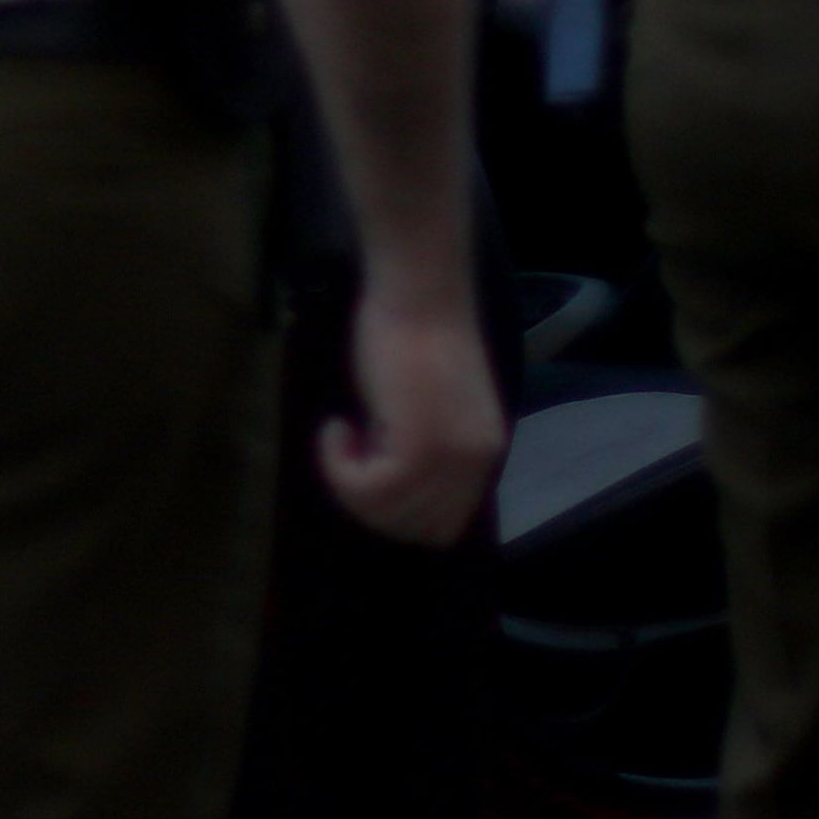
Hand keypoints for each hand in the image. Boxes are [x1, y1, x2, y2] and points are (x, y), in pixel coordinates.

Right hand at [313, 285, 504, 546]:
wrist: (417, 289)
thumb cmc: (412, 329)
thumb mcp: (426, 402)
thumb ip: (421, 445)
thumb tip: (384, 480)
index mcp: (482, 453)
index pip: (444, 525)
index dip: (395, 511)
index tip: (366, 469)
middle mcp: (475, 462)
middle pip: (416, 529)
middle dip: (370, 503)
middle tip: (347, 455)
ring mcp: (449, 456)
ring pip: (388, 513)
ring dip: (350, 485)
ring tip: (341, 437)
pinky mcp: (419, 445)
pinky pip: (367, 488)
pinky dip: (338, 466)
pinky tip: (336, 428)